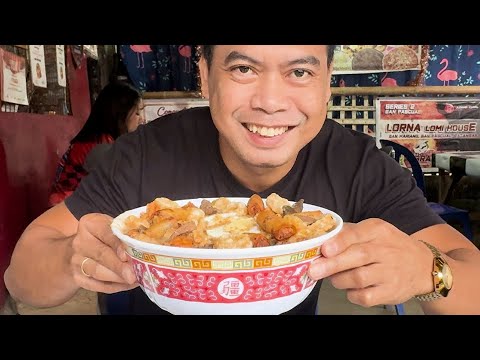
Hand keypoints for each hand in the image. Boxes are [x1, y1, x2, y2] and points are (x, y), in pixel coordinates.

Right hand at [70, 213, 137, 293]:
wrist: (80, 248)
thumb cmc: (103, 235)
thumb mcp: (111, 226)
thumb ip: (123, 233)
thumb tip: (143, 245)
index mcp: (90, 224)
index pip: (105, 233)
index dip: (117, 245)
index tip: (127, 255)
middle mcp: (80, 242)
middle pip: (101, 255)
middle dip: (119, 266)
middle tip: (134, 274)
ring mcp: (76, 261)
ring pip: (98, 272)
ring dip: (118, 278)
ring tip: (135, 279)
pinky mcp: (77, 277)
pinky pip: (97, 285)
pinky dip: (114, 286)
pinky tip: (127, 285)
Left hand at [308, 218, 433, 306]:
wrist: (423, 266)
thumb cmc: (389, 246)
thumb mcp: (373, 231)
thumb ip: (348, 232)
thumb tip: (321, 237)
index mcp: (378, 231)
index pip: (357, 234)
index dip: (340, 242)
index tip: (325, 249)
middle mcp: (386, 250)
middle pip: (357, 257)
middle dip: (332, 265)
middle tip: (314, 270)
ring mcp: (390, 273)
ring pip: (359, 278)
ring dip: (339, 280)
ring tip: (333, 277)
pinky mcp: (391, 292)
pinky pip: (365, 297)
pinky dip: (352, 294)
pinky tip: (350, 289)